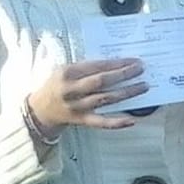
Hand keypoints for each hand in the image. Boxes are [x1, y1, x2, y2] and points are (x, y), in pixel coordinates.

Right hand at [27, 59, 146, 131]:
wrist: (40, 110)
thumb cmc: (57, 85)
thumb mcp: (64, 70)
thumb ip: (86, 67)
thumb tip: (115, 64)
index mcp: (67, 73)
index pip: (96, 66)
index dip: (116, 63)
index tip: (133, 60)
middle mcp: (71, 90)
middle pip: (102, 81)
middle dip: (123, 74)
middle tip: (140, 69)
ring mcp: (77, 107)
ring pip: (106, 100)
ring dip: (126, 93)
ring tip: (143, 86)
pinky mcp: (81, 121)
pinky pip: (102, 123)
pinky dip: (118, 122)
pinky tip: (133, 119)